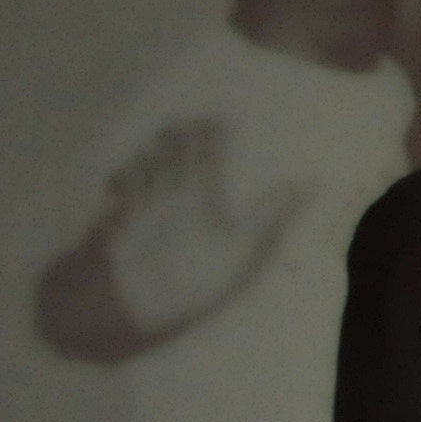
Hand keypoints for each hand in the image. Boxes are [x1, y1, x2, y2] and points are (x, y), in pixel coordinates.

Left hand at [98, 118, 309, 336]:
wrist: (138, 301)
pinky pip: (117, 191)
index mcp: (201, 195)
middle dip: (176, 136)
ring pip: (142, 166)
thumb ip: (273, 213)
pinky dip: (122, 177)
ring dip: (149, 151)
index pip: (206, 154)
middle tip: (180, 122)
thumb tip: (305, 182)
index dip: (210, 134)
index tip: (216, 120)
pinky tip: (121, 175)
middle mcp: (167, 191)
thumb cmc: (200, 279)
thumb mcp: (248, 249)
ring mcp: (137, 205)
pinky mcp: (115, 222)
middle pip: (170, 154)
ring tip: (153, 143)